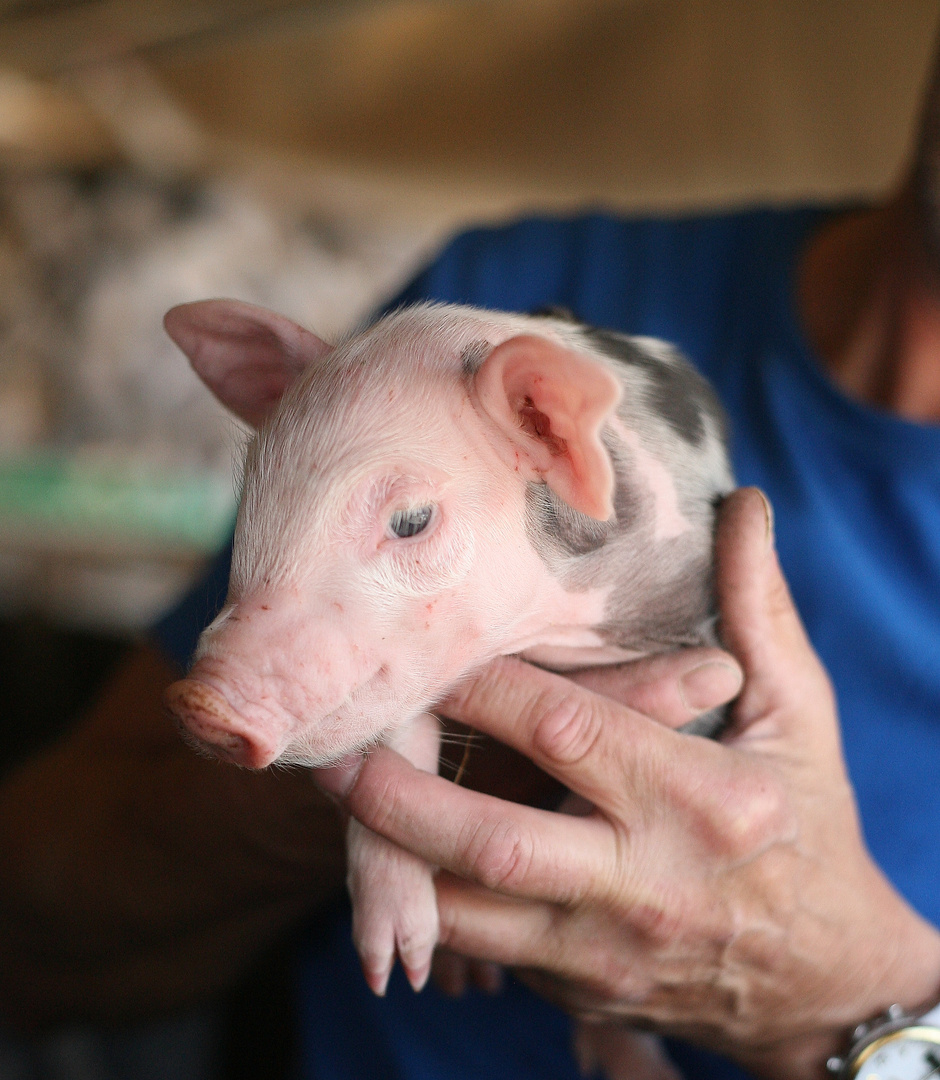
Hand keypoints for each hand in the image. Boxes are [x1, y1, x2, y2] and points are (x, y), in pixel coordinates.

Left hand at [326, 489, 939, 1078]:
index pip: (566, 729)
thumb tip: (745, 508)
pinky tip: (405, 859)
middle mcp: (649, 885)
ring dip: (399, 863)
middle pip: (494, 841)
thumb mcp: (799, 714)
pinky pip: (494, 951)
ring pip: (472, 917)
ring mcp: (612, 954)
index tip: (425, 652)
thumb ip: (759, 612)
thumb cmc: (810, 823)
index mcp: (703, 799)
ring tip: (346, 805)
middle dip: (400, 799)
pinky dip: (442, 904)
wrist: (828, 974)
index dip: (482, 689)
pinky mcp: (587, 994)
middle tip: (337, 753)